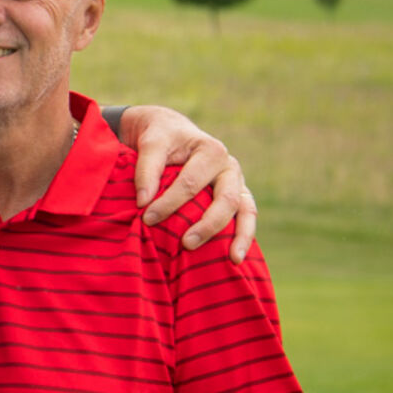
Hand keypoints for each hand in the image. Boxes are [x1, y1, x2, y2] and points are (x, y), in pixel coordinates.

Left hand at [125, 105, 257, 261]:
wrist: (172, 132)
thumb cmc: (161, 138)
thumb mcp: (151, 144)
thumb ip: (146, 170)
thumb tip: (144, 202)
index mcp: (210, 151)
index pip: (190, 183)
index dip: (168, 203)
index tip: (147, 218)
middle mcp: (229, 167)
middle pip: (225, 199)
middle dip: (207, 224)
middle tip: (186, 244)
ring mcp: (237, 183)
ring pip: (246, 210)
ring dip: (240, 235)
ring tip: (232, 260)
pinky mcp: (238, 196)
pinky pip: (247, 216)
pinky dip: (245, 235)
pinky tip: (237, 257)